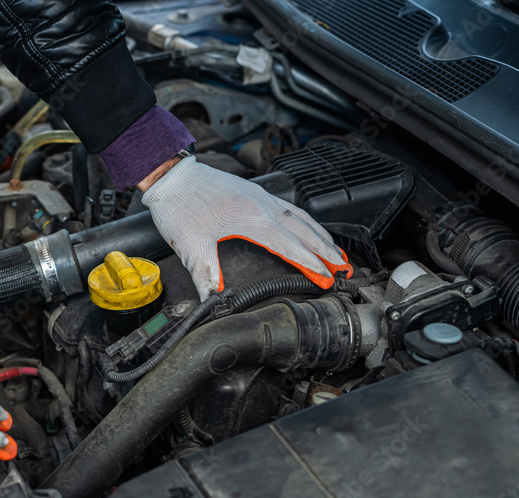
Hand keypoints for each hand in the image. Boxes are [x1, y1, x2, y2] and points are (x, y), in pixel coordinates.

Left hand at [140, 156, 351, 299]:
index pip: (293, 247)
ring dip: (321, 236)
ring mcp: (261, 197)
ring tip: (337, 252)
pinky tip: (308, 228)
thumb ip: (206, 275)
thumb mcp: (191, 246)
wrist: (172, 176)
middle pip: (306, 232)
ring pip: (301, 218)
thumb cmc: (180, 205)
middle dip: (328, 252)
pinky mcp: (255, 193)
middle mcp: (264, 206)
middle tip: (346, 270)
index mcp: (254, 220)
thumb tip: (213, 301)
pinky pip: (290, 208)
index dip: (312, 266)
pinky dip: (306, 221)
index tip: (329, 280)